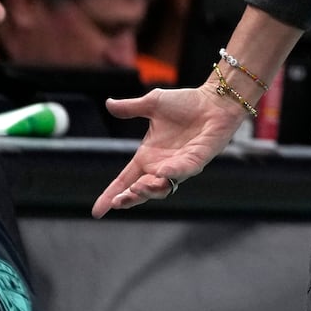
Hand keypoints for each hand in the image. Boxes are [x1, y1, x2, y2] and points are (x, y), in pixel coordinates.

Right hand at [90, 86, 247, 215]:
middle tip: (118, 202)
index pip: (125, 180)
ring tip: (136, 189)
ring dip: (148, 190)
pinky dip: (173, 173)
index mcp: (148, 156)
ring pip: (162, 188)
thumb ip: (130, 107)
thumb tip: (108, 103)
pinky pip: (183, 172)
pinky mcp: (197, 160)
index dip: (111, 195)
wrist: (213, 99)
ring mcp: (179, 166)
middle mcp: (162, 166)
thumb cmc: (186, 102)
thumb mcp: (152, 104)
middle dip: (129, 198)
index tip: (97, 211)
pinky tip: (162, 173)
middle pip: (141, 191)